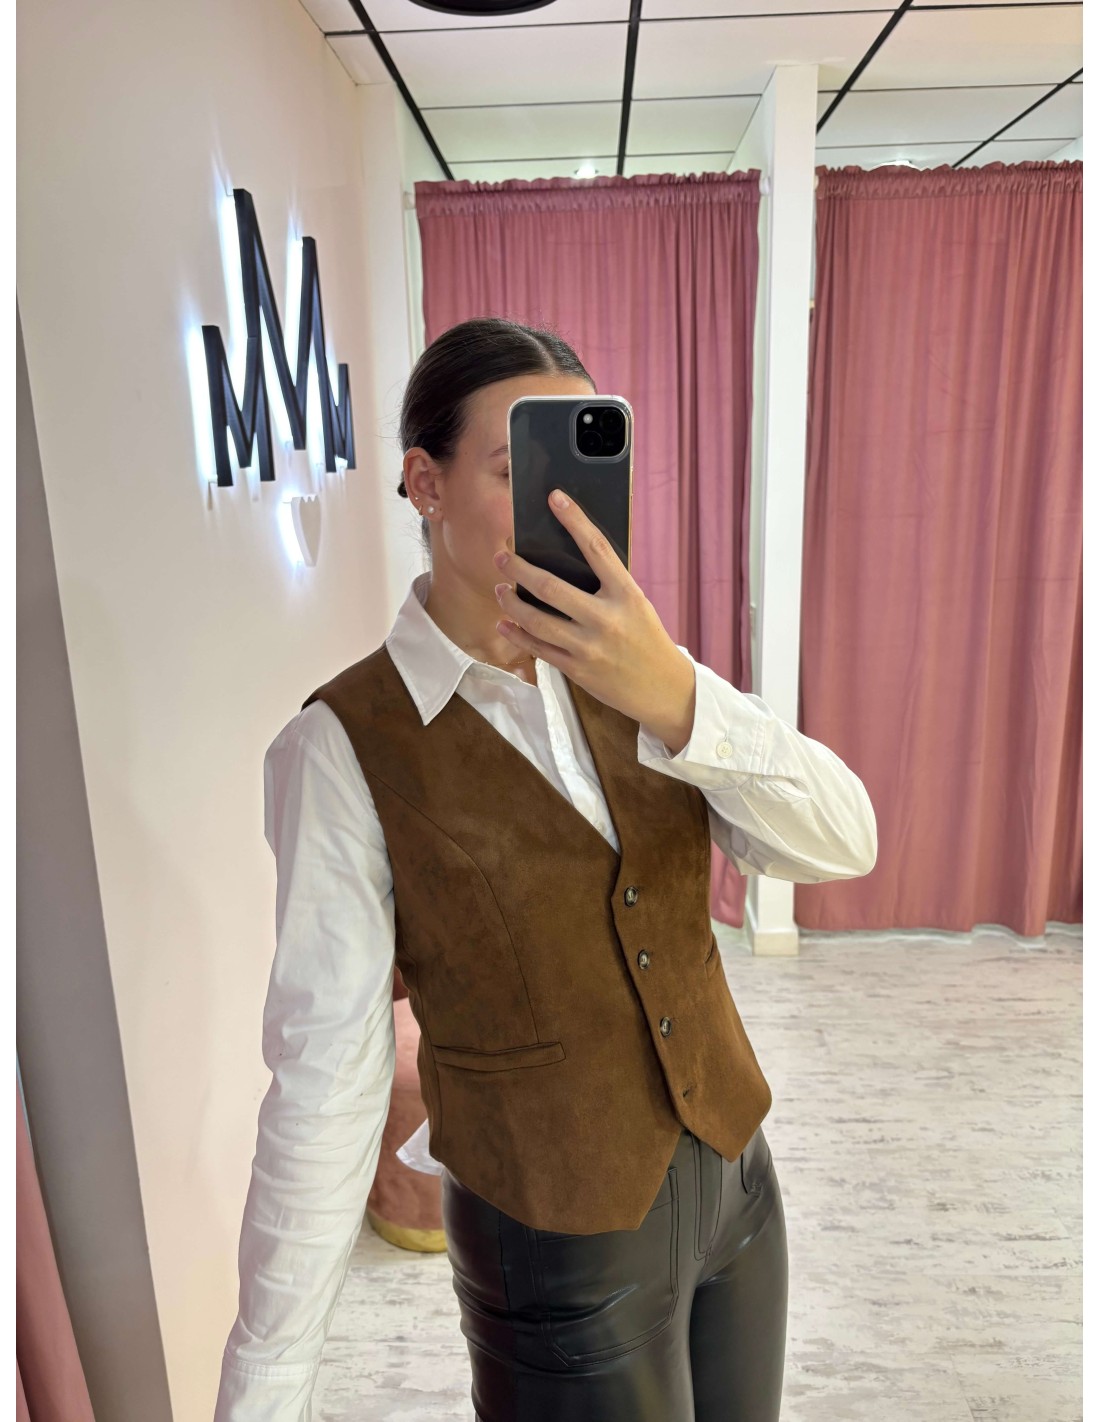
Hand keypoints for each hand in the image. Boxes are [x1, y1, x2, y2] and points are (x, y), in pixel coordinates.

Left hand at [492, 489, 696, 752]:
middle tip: (502, 557)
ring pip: (537, 620)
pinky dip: (517, 634)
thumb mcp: (636, 605)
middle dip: (520, 569)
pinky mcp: (577, 670)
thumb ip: (606, 586)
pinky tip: (505, 623)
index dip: (574, 520)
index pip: (596, 548)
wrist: (663, 688)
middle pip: (551, 587)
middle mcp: (606, 618)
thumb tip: (566, 561)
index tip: (554, 498)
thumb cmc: (647, 639)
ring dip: (512, 602)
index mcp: (626, 594)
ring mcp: (589, 646)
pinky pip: (539, 648)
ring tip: (501, 589)